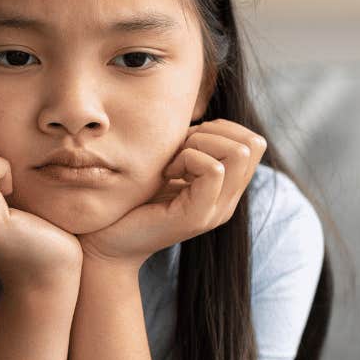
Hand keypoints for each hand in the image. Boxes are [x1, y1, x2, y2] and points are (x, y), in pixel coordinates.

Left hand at [78, 119, 267, 267]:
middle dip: (211, 133)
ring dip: (199, 144)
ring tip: (172, 163)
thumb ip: (189, 148)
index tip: (185, 143)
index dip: (220, 129)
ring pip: (239, 152)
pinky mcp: (196, 217)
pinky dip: (187, 159)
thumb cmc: (129, 200)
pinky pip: (213, 170)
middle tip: (178, 150)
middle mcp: (227, 201)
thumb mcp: (166, 166)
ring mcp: (215, 210)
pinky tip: (165, 174)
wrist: (105, 243)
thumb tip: (198, 117)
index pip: (254, 142)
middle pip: (253, 143)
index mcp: (224, 189)